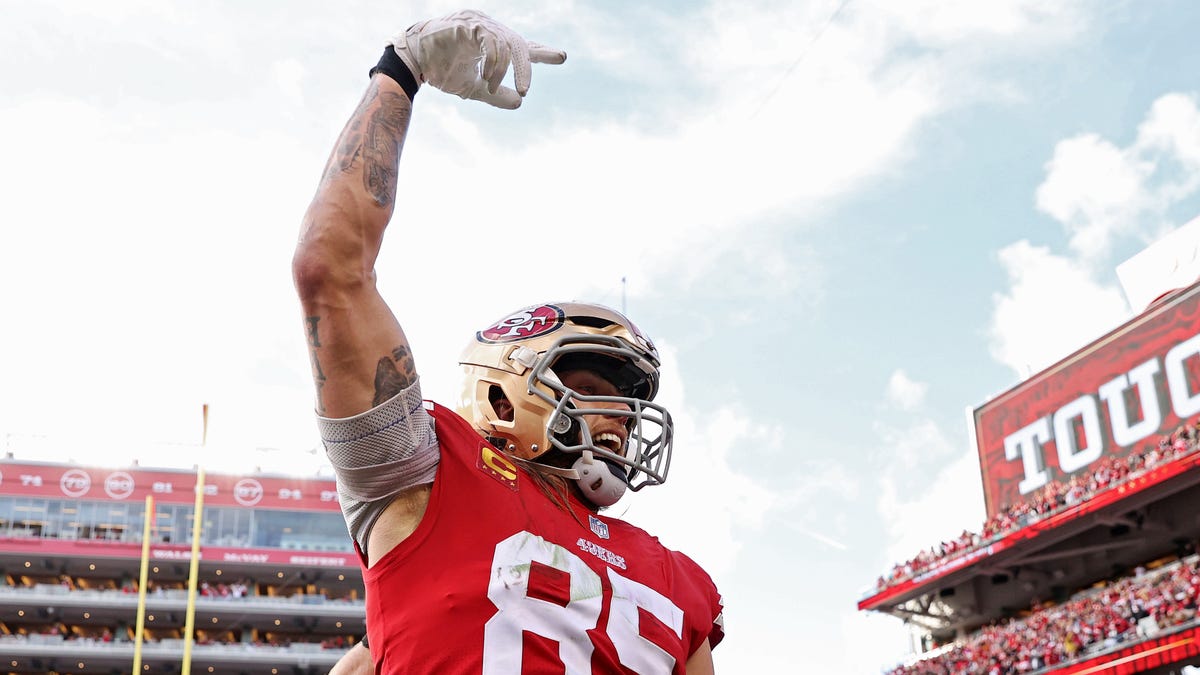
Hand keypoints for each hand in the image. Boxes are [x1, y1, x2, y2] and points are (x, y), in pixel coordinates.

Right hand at [390, 9, 565, 108]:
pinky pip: (490, 41)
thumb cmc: (441, 70)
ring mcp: (479, 24)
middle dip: (526, 68)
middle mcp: (489, 29)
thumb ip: (496, 94)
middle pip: (520, 45)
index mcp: (493, 43)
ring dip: (503, 70)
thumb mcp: (473, 87)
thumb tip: (520, 102)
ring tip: (492, 85)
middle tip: (525, 89)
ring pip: (507, 44)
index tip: (561, 57)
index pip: (523, 46)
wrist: (412, 63)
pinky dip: (492, 61)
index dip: (542, 52)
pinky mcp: (468, 23)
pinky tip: (485, 75)